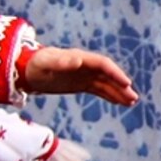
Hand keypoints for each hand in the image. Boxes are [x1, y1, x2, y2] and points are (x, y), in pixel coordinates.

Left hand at [19, 45, 138, 103]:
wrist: (27, 70)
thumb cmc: (35, 65)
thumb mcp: (45, 63)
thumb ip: (60, 62)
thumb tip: (77, 60)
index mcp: (80, 58)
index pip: (103, 64)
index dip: (115, 73)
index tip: (126, 83)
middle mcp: (86, 65)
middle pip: (108, 74)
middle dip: (121, 85)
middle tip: (133, 98)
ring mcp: (85, 75)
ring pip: (106, 83)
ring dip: (119, 92)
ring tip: (132, 102)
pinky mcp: (82, 84)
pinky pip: (100, 89)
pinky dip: (110, 95)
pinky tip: (120, 103)